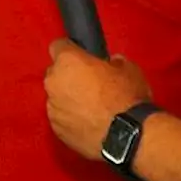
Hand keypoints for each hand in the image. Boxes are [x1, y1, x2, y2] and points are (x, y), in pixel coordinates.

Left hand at [44, 40, 150, 160]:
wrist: (125, 135)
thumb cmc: (126, 96)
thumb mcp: (128, 68)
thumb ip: (112, 62)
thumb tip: (110, 64)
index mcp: (68, 61)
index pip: (58, 45)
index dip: (71, 50)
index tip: (82, 56)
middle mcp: (54, 82)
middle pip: (55, 73)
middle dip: (69, 76)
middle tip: (90, 83)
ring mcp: (52, 108)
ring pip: (57, 97)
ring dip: (69, 98)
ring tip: (90, 107)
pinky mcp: (56, 129)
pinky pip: (61, 117)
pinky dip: (70, 117)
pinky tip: (88, 122)